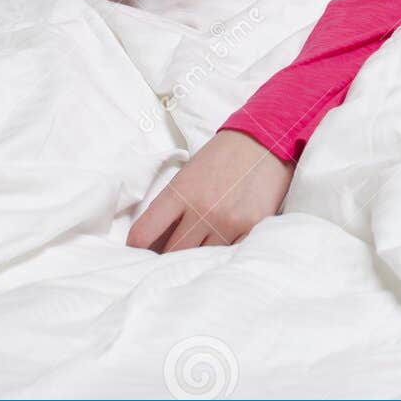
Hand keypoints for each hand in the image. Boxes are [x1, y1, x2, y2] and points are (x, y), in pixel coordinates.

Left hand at [126, 129, 294, 252]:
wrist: (265, 139)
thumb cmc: (222, 156)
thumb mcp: (188, 174)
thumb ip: (172, 207)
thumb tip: (155, 244)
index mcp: (180, 191)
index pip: (143, 234)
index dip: (135, 250)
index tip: (137, 255)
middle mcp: (202, 208)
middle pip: (172, 254)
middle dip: (168, 259)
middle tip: (169, 261)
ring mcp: (228, 221)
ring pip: (201, 260)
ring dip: (198, 258)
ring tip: (200, 252)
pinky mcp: (252, 227)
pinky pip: (229, 256)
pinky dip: (223, 256)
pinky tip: (223, 248)